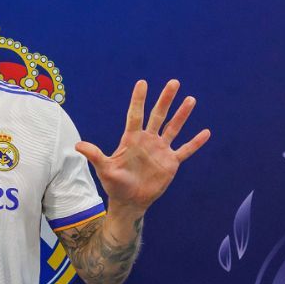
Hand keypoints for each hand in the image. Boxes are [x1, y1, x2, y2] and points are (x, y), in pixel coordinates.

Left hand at [76, 79, 209, 214]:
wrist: (130, 201)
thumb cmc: (115, 184)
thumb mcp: (105, 169)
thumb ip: (95, 156)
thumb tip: (78, 145)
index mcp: (131, 139)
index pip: (135, 115)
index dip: (139, 99)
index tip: (142, 83)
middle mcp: (147, 140)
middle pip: (158, 115)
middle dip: (165, 100)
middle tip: (173, 82)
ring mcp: (160, 150)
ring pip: (173, 128)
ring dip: (182, 115)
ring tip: (190, 99)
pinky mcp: (170, 162)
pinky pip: (185, 150)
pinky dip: (195, 143)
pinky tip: (206, 132)